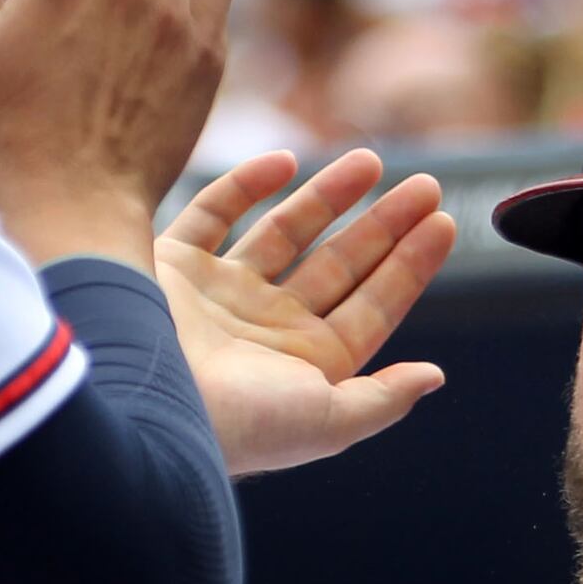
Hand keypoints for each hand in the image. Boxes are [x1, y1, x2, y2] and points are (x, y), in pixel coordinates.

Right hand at [154, 149, 454, 477]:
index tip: (444, 223)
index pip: (370, 307)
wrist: (138, 408)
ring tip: (373, 160)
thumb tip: (434, 376)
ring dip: (329, 197)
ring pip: (282, 233)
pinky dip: (245, 184)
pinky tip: (286, 159)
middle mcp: (263, 328)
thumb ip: (382, 399)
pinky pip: (213, 213)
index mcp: (302, 365)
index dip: (410, 267)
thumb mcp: (326, 420)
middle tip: (427, 185)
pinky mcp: (173, 267)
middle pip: (337, 266)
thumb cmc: (236, 424)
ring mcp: (218, 296)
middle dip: (383, 227)